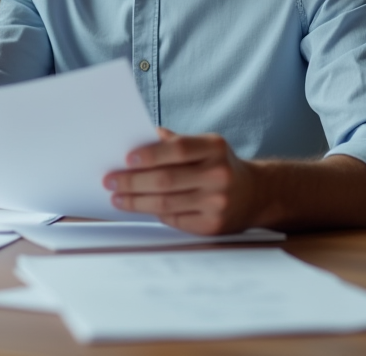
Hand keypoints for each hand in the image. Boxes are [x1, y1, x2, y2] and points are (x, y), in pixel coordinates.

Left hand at [104, 128, 259, 234]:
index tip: (126, 159)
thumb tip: (138, 139)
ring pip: (166, 203)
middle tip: (110, 180)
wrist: (255, 194)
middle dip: (132, 181)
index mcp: (215, 148)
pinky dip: (154, 213)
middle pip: (166, 180)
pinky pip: (174, 220)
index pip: (178, 149)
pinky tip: (141, 208)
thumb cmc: (219, 165)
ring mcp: (217, 202)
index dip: (150, 154)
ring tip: (117, 197)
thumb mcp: (205, 145)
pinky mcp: (213, 225)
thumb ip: (175, 142)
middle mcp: (219, 174)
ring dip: (136, 201)